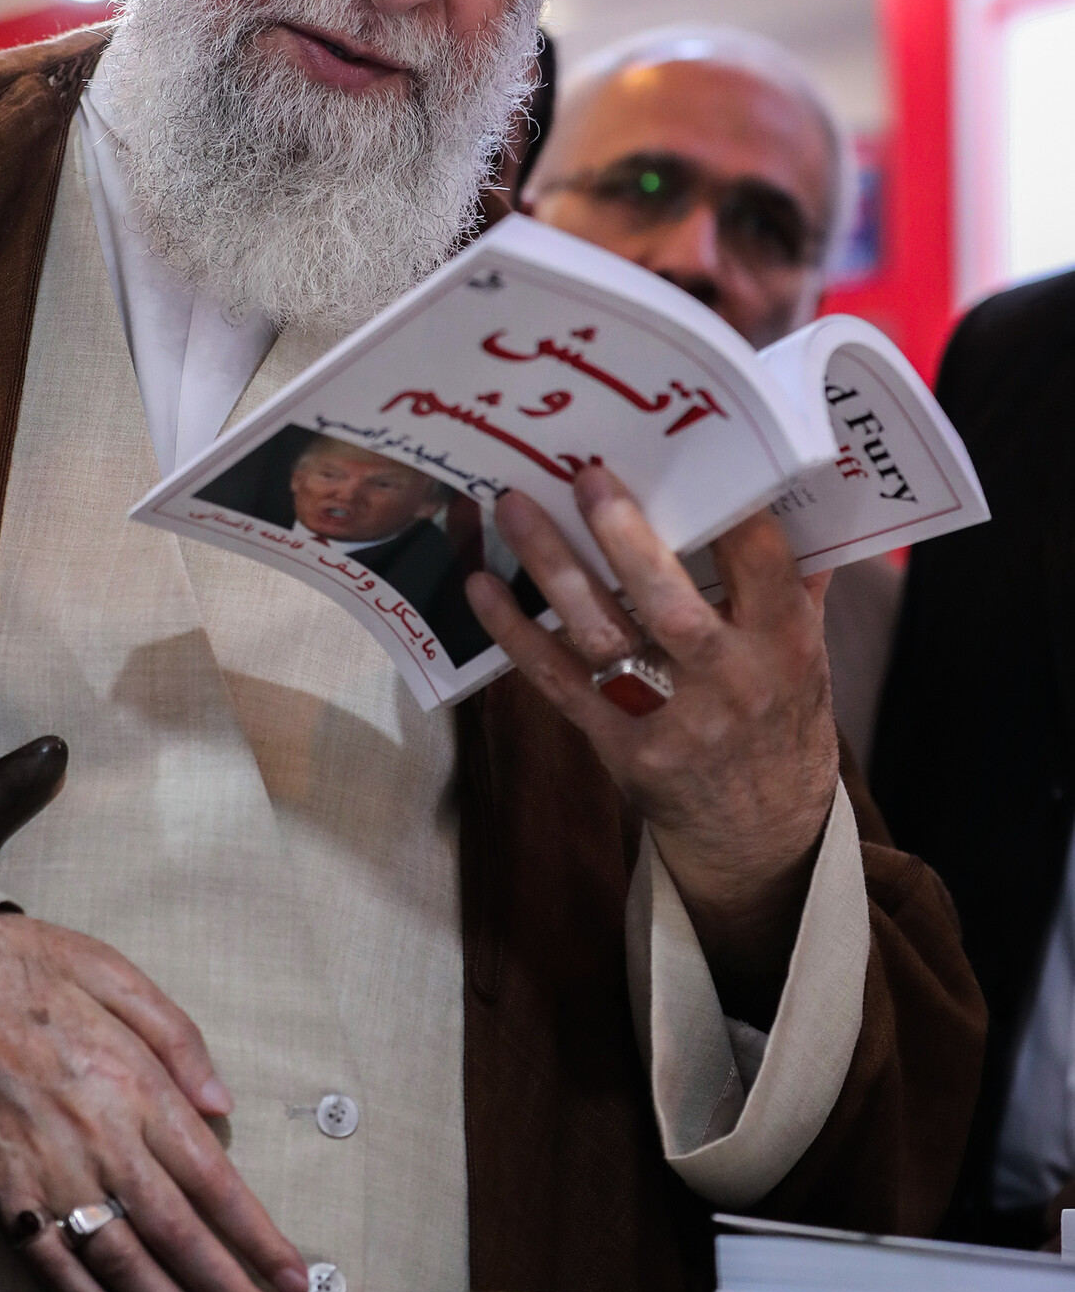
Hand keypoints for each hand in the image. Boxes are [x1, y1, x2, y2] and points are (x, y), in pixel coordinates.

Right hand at [0, 911, 309, 1291]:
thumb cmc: (33, 969)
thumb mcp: (117, 973)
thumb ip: (178, 1038)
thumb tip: (222, 1104)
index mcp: (137, 1085)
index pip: (213, 1178)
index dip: (256, 1234)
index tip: (292, 1274)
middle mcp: (100, 1139)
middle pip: (176, 1233)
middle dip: (226, 1291)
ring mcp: (48, 1172)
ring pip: (121, 1261)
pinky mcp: (2, 1191)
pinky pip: (52, 1262)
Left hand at [465, 466, 838, 1021]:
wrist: (764, 838)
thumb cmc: (783, 720)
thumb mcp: (809, 656)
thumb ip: (796, 581)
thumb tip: (790, 488)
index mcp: (787, 647)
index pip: (763, 565)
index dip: (729, 509)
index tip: (690, 453)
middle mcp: (730, 682)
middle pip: (670, 605)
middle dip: (626, 538)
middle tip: (586, 475)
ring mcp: (670, 720)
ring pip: (603, 636)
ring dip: (553, 569)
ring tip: (514, 506)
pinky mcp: (620, 747)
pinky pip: (559, 683)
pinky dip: (516, 635)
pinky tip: (482, 587)